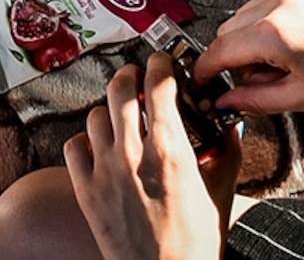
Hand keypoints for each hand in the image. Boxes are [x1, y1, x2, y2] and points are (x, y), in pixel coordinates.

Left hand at [62, 54, 230, 259]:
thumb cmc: (194, 245)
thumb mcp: (221, 195)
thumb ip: (226, 156)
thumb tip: (230, 131)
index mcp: (170, 152)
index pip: (159, 84)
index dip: (160, 64)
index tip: (162, 62)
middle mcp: (133, 156)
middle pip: (119, 89)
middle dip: (130, 76)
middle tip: (137, 78)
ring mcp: (105, 172)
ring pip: (96, 115)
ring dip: (110, 110)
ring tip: (121, 116)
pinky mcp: (86, 191)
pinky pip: (73, 147)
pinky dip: (85, 141)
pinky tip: (99, 147)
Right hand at [199, 0, 303, 114]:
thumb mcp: (302, 98)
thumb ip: (255, 99)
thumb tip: (226, 102)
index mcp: (275, 35)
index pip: (221, 50)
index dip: (206, 69)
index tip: (201, 80)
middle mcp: (278, 3)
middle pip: (229, 28)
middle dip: (234, 55)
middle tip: (257, 77)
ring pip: (245, 9)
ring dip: (251, 33)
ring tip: (281, 56)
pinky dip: (268, 8)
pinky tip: (290, 27)